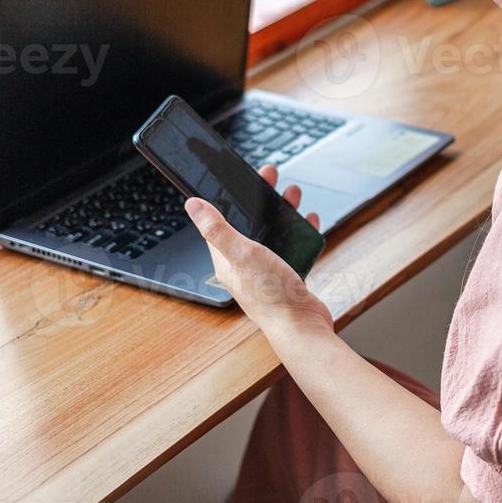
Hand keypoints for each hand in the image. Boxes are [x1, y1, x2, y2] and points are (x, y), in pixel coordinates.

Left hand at [184, 166, 332, 333]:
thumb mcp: (242, 253)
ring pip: (272, 232)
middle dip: (261, 197)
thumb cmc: (271, 294)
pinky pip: (292, 246)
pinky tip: (308, 223)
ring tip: (293, 195)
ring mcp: (266, 270)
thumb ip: (217, 228)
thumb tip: (192, 205)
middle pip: (250, 222)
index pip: (223, 220)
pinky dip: (299, 231)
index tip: (242, 176)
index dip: (231, 197)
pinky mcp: (286, 276)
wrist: (302, 326)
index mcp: (227, 259)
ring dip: (281, 211)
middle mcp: (244, 264)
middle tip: (272, 176)